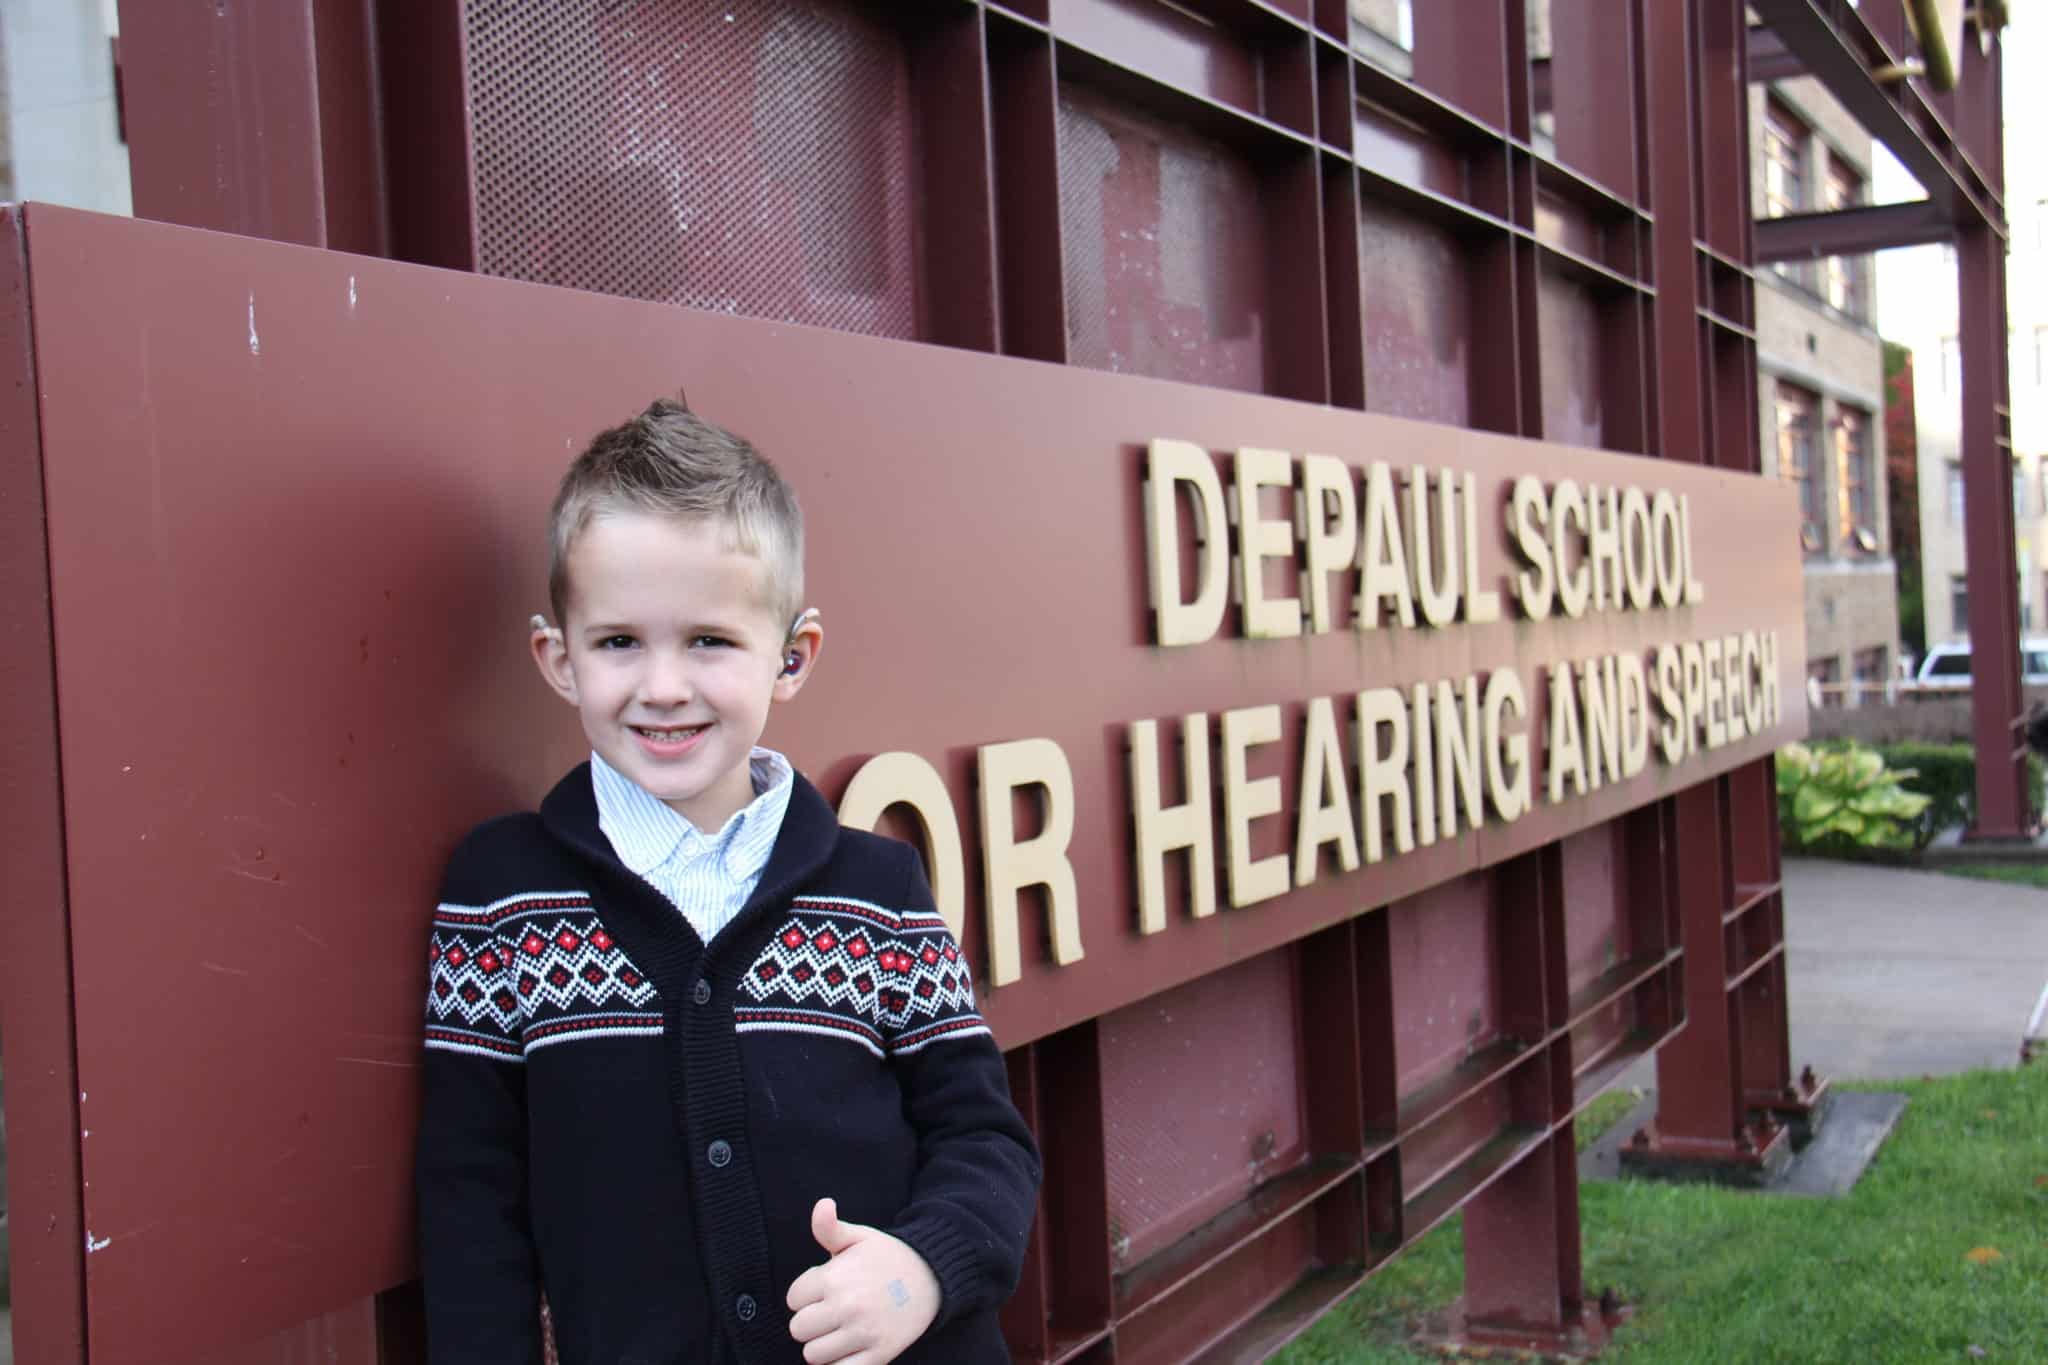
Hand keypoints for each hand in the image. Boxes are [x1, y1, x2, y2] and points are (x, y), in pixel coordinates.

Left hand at [785, 1197, 939, 1364]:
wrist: (933, 1276)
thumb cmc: (888, 1256)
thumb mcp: (858, 1237)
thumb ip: (829, 1227)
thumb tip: (822, 1205)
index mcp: (835, 1277)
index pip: (793, 1299)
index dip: (806, 1294)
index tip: (824, 1290)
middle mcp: (846, 1306)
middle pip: (799, 1329)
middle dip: (811, 1320)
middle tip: (831, 1311)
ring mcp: (863, 1333)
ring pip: (813, 1355)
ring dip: (823, 1344)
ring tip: (840, 1328)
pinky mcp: (879, 1354)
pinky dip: (840, 1363)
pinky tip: (850, 1346)